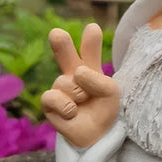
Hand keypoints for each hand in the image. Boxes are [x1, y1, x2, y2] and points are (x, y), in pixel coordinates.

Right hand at [41, 23, 119, 147]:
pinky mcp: (49, 102)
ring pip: (68, 83)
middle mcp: (72, 73)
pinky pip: (55, 97)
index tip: (93, 27)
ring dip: (80, 95)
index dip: (90, 40)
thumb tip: (77, 73)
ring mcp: (60, 86)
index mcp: (90, 68)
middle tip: (57, 33)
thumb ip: (98, 80)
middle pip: (65, 54)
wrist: (97, 133)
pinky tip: (73, 113)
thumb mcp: (111, 92)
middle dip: (61, 44)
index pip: (90, 51)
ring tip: (84, 103)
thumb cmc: (104, 108)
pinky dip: (67, 107)